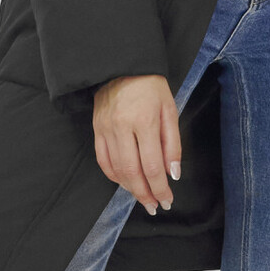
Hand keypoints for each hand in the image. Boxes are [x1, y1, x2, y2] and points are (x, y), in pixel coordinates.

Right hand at [92, 74, 181, 215]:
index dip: (160, 188)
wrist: (122, 64)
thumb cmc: (151, 85)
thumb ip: (173, 143)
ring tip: (143, 197)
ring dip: (130, 189)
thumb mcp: (169, 108)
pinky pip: (103, 160)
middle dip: (145, 194)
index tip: (167, 200)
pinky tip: (125, 181)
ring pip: (116, 170)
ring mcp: (106, 129)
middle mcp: (122, 127)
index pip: (153, 166)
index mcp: (144, 120)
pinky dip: (114, 176)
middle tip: (155, 207)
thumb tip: (173, 174)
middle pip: (132, 173)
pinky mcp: (96, 129)